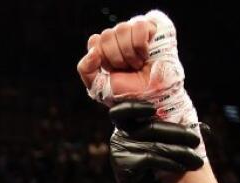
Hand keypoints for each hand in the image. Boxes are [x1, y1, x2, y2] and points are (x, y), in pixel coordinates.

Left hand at [78, 11, 197, 129]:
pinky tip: (146, 55)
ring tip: (138, 65)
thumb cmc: (130, 94)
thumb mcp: (99, 88)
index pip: (95, 41)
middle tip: (128, 70)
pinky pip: (138, 26)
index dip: (103, 58)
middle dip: (116, 59)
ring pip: (121, 29)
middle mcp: (119, 40)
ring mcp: (134, 34)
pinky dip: (141, 45)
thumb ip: (86, 70)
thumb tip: (92, 50)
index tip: (113, 71)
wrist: (153, 99)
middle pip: (106, 35)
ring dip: (130, 54)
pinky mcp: (150, 29)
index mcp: (106, 51)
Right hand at [107, 102, 202, 182]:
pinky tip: (183, 167)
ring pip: (155, 145)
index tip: (154, 109)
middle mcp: (119, 136)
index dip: (136, 105)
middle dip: (178, 133)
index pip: (123, 110)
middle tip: (197, 140)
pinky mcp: (124, 166)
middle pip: (151, 127)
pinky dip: (171, 163)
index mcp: (126, 127)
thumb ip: (170, 135)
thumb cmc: (153, 173)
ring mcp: (120, 151)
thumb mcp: (159, 149)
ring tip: (197, 160)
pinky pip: (152, 159)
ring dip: (181, 152)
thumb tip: (202, 127)